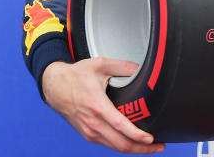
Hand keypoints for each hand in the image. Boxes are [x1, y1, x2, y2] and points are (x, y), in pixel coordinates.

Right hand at [42, 58, 164, 153]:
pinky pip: (108, 144)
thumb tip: (142, 68)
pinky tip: (133, 143)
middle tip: (159, 147)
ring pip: (115, 148)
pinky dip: (122, 146)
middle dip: (142, 149)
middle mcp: (93, 123)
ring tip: (150, 147)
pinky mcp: (88, 134)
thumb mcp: (101, 64)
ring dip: (134, 150)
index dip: (138, 136)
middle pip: (121, 144)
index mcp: (98, 106)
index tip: (151, 138)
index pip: (121, 127)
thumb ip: (124, 66)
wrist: (54, 85)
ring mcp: (89, 131)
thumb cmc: (75, 76)